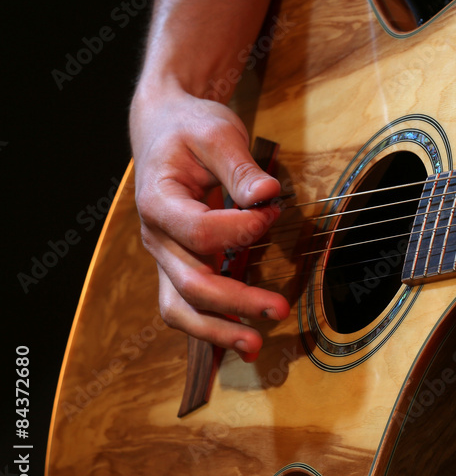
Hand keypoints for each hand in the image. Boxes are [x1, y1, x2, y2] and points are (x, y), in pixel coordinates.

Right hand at [130, 80, 289, 359]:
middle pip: (191, 283)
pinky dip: (212, 326)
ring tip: (255, 346)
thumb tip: (267, 196)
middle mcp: (156, 237)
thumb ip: (240, 167)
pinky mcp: (179, 265)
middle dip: (237, 300)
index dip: (239, 230)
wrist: (163, 128)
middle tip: (280, 308)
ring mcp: (165, 257)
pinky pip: (188, 306)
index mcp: (158, 201)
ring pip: (182, 307)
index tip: (272, 213)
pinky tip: (243, 339)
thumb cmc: (189, 129)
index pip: (198, 232)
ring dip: (218, 330)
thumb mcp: (216, 133)